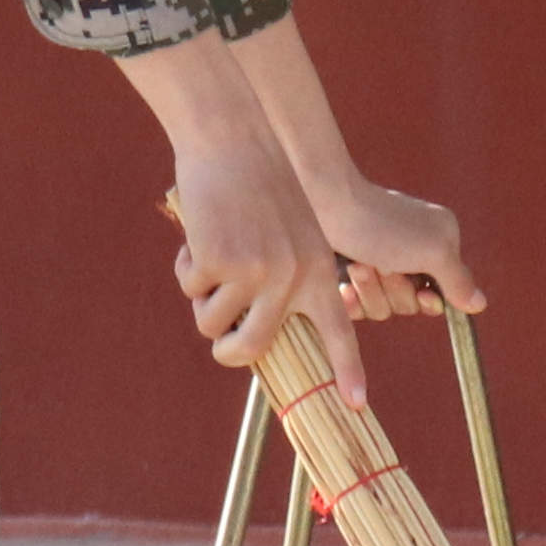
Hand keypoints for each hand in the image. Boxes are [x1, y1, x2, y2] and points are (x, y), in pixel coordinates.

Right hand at [162, 136, 344, 372]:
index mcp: (318, 271)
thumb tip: (252, 330)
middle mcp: (291, 278)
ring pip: (211, 321)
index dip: (346, 369)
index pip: (338, 330)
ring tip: (214, 254)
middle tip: (223, 342)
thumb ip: (285, 277)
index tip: (358, 404)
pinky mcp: (219, 262)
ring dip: (202, 296)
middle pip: (251, 348)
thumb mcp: (292, 232)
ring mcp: (255, 272)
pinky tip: (202, 233)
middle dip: (229, 351)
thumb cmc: (261, 186)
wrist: (238, 142)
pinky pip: (190, 287)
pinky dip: (186, 266)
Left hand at [315, 179, 482, 323]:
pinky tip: (343, 287)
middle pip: (411, 303)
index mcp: (439, 243)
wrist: (325, 206)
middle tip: (381, 263)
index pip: (443, 292)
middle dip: (394, 290)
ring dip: (370, 291)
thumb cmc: (383, 225)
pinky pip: (357, 307)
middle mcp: (412, 254)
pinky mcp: (349, 275)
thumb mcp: (433, 252)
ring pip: (383, 307)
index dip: (430, 301)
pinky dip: (350, 301)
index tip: (421, 293)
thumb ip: (458, 280)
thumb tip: (479, 304)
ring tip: (358, 265)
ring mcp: (378, 265)